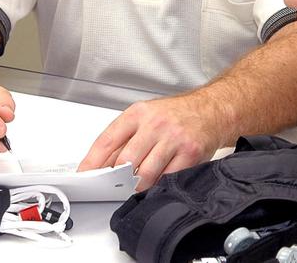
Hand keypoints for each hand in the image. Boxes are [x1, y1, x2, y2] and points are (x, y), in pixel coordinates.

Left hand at [77, 93, 226, 190]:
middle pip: (126, 161)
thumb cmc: (176, 115)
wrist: (211, 110)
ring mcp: (173, 139)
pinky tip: (158, 181)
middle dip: (117, 177)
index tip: (85, 174)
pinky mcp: (189, 153)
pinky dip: (158, 185)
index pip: (108, 140)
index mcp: (139, 113)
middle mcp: (155, 124)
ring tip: (138, 183)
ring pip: (145, 173)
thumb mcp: (146, 117)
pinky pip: (167, 178)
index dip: (93, 161)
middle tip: (114, 184)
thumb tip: (101, 163)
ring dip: (138, 185)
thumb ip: (123, 138)